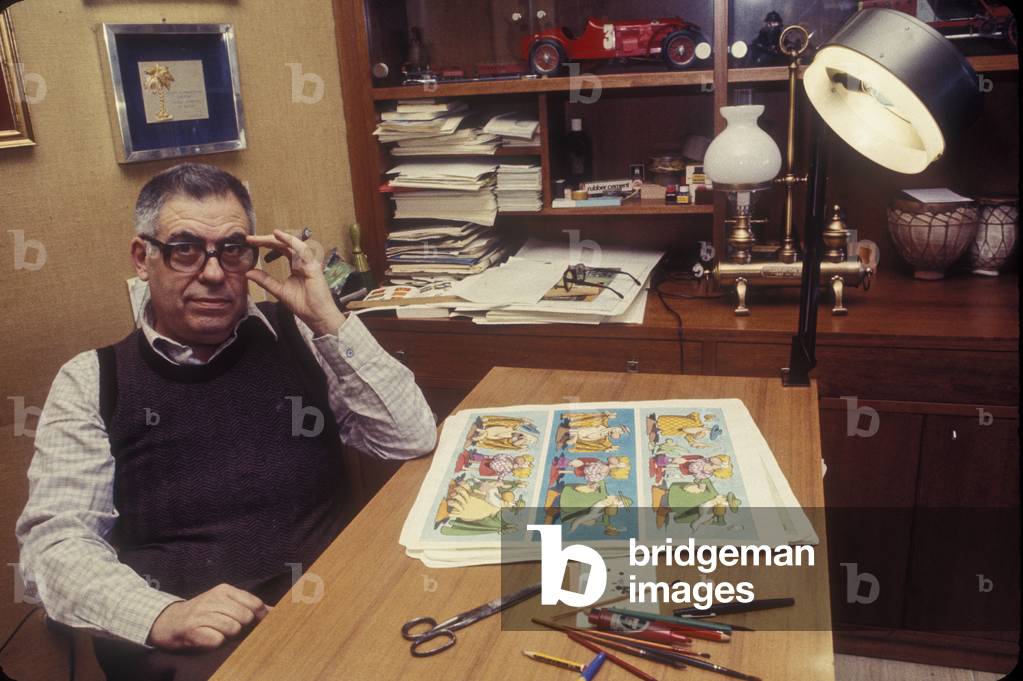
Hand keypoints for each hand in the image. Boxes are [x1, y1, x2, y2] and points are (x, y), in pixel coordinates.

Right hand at [148, 583, 270, 650]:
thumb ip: (249, 605)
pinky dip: (216, 642)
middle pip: (245, 616)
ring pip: (233, 628)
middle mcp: (213, 598)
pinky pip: (218, 640)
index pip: (254, 603)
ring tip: (217, 632)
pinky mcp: (193, 630)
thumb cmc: (203, 613)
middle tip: (230, 628)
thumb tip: (276, 611)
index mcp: (224, 590)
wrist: (169, 622)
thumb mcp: (225, 602)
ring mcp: (202, 613)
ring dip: (228, 635)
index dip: (259, 617)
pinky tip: (208, 637)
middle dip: (242, 627)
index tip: (256, 623)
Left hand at [246, 230, 345, 336]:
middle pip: (284, 244)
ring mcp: (309, 262)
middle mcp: (302, 261)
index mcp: (296, 265)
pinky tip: (278, 235)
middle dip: (267, 240)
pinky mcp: (313, 266)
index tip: (250, 242)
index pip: (280, 249)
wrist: (317, 316)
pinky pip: (301, 250)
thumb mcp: (279, 290)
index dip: (266, 244)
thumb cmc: (303, 305)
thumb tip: (248, 272)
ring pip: (292, 244)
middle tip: (250, 238)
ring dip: (276, 238)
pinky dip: (290, 241)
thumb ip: (265, 280)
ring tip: (260, 237)